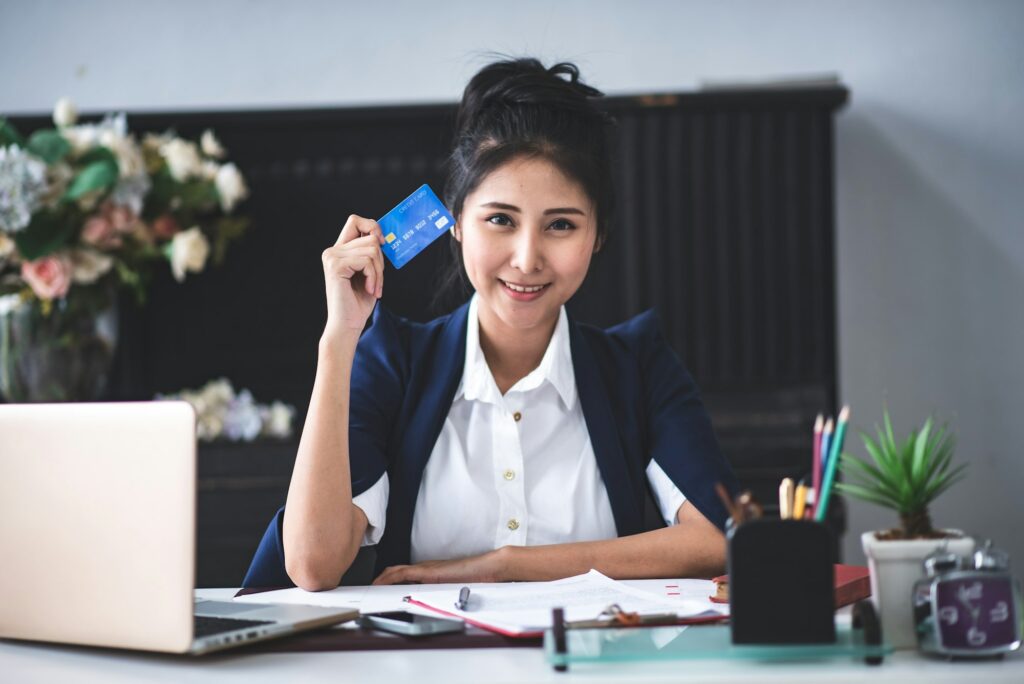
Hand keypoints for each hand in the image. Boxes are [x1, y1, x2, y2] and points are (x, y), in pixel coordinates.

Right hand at [320, 215, 385, 339]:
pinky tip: (370, 290)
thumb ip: (371, 253)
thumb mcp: (369, 272)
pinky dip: (374, 277)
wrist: (347, 325)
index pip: (355, 220)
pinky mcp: (336, 266)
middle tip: (376, 280)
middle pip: (370, 237)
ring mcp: (332, 257)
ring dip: (379, 272)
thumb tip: (383, 237)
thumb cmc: (358, 302)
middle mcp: (332, 251)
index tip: (382, 243)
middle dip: (381, 260)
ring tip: (373, 288)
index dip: (372, 226)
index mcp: (339, 250)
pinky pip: (367, 261)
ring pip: (372, 250)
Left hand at [372, 548, 510, 584]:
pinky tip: (382, 584)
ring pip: (396, 571)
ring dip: (381, 578)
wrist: (486, 568)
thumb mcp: (453, 589)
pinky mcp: (428, 571)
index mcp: (430, 573)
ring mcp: (426, 568)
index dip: (388, 580)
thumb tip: (431, 604)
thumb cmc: (475, 578)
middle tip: (370, 590)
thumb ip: (441, 593)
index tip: (378, 589)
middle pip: (395, 571)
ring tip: (371, 588)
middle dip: (380, 579)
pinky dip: (390, 577)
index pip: (403, 574)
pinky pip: (403, 573)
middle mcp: (425, 568)